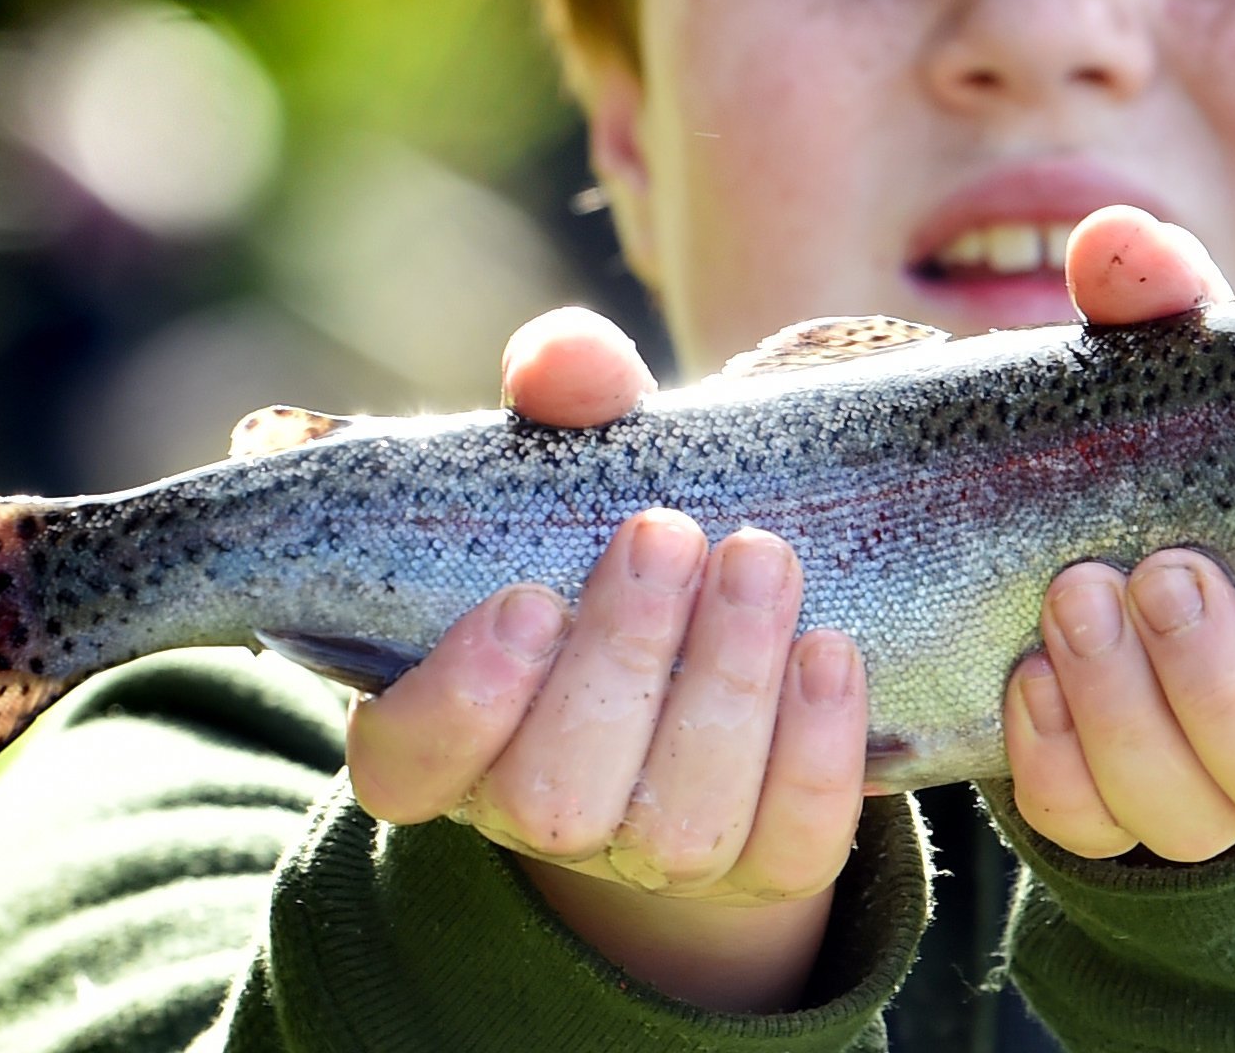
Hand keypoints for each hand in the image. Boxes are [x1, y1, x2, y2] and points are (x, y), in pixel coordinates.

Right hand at [347, 311, 868, 1012]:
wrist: (737, 602)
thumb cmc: (623, 523)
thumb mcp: (585, 448)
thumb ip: (564, 388)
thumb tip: (564, 365)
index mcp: (452, 727)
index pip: (405, 766)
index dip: (456, 703)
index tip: (525, 598)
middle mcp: (539, 809)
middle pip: (552, 796)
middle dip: (620, 660)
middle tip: (668, 533)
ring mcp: (652, 854)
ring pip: (676, 828)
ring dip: (724, 686)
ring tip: (760, 560)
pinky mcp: (763, 869)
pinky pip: (788, 850)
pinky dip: (814, 751)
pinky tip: (829, 651)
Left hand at [1004, 206, 1234, 860]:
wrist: (1066, 551)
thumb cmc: (1175, 463)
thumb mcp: (1182, 384)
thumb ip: (1170, 314)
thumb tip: (1121, 244)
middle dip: (1219, 687)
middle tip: (1154, 575)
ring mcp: (1205, 785)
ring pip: (1198, 818)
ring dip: (1127, 717)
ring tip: (1074, 600)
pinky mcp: (1106, 809)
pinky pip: (1089, 827)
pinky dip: (1051, 758)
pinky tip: (1021, 677)